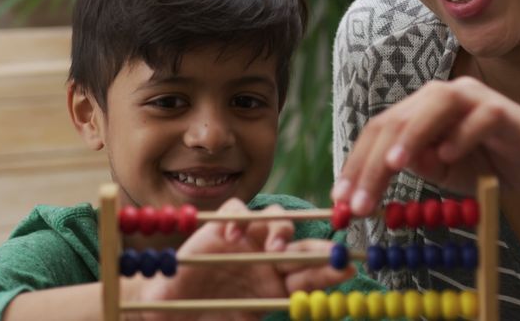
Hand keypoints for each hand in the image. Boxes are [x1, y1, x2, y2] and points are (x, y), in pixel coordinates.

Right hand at [128, 199, 353, 320]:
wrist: (170, 310)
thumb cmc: (209, 317)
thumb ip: (265, 315)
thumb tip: (301, 311)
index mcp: (277, 284)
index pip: (310, 274)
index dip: (330, 271)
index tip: (349, 269)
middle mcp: (266, 257)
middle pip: (300, 243)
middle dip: (317, 247)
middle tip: (326, 253)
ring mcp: (245, 239)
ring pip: (275, 218)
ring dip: (281, 229)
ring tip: (276, 247)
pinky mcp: (220, 227)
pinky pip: (236, 210)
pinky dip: (240, 216)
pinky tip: (234, 234)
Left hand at [332, 77, 519, 214]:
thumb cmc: (485, 165)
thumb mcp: (441, 171)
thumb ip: (414, 165)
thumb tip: (380, 169)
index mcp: (420, 110)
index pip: (380, 131)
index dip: (357, 164)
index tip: (341, 201)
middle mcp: (442, 96)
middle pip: (398, 120)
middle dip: (374, 163)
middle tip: (360, 203)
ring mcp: (474, 99)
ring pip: (434, 106)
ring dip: (411, 136)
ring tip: (394, 167)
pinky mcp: (503, 111)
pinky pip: (479, 118)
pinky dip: (461, 136)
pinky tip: (448, 157)